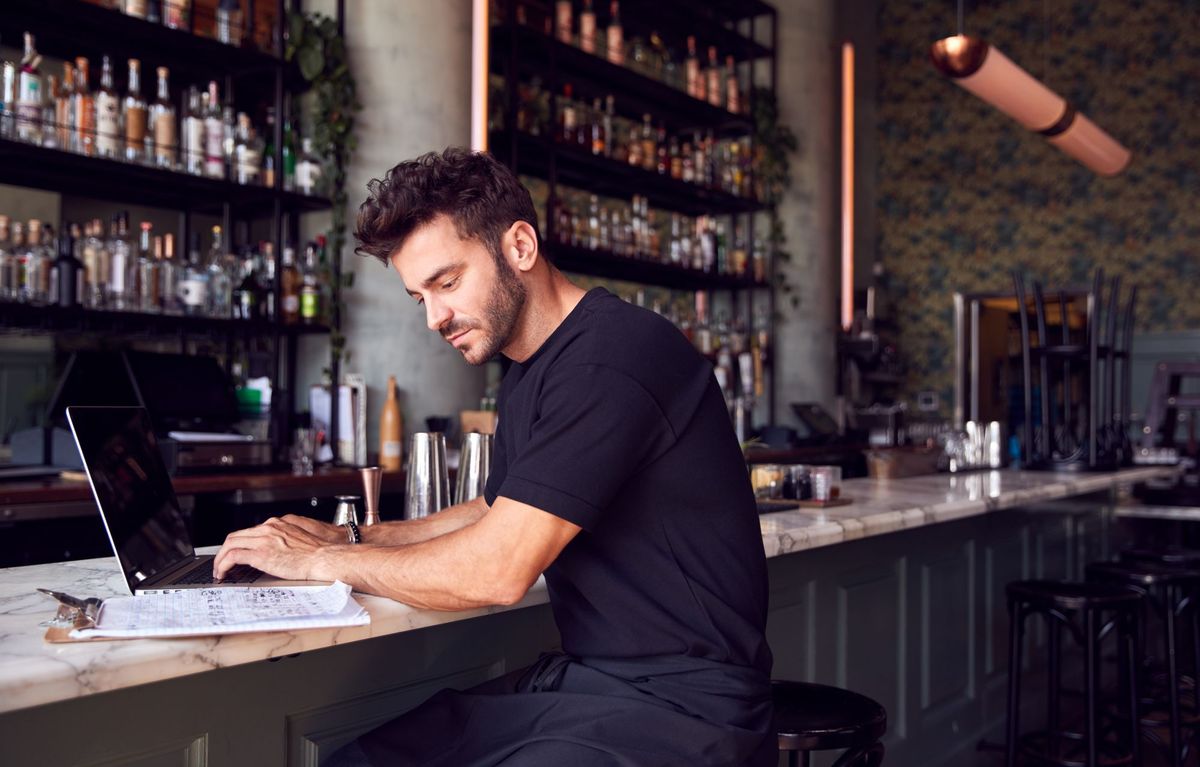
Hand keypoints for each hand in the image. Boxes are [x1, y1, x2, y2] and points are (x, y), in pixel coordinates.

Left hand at [212, 516, 340, 580]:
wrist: (323, 558)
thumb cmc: (317, 553)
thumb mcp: (298, 539)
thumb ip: (284, 539)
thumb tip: (275, 551)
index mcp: (277, 524)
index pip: (249, 531)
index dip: (238, 543)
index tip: (235, 553)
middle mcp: (268, 528)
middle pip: (235, 536)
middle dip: (224, 550)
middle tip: (221, 563)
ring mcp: (263, 540)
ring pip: (230, 544)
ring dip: (220, 558)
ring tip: (219, 570)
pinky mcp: (260, 554)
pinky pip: (233, 556)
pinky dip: (223, 565)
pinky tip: (223, 573)